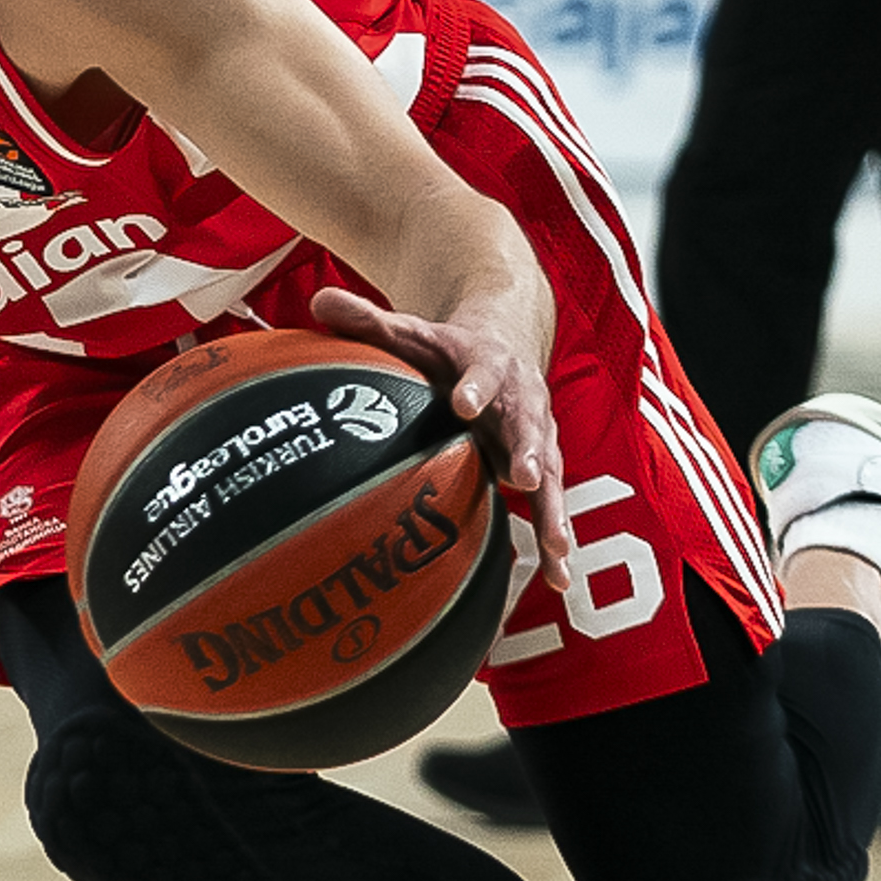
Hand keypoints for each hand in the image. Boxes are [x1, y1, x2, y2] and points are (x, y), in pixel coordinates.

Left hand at [311, 283, 574, 591]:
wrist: (508, 342)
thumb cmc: (447, 348)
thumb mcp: (413, 330)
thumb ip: (369, 319)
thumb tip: (321, 300)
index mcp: (488, 364)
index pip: (481, 370)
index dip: (475, 385)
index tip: (464, 402)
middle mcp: (521, 401)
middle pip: (528, 425)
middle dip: (528, 451)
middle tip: (524, 476)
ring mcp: (537, 437)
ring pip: (551, 474)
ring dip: (554, 510)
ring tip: (556, 548)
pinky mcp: (544, 467)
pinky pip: (553, 505)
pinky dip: (557, 540)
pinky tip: (559, 580)